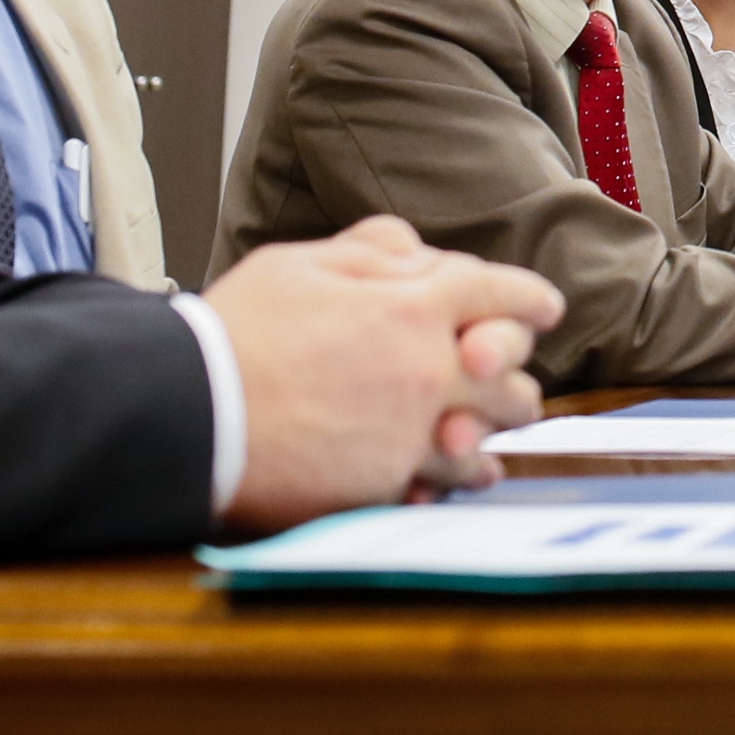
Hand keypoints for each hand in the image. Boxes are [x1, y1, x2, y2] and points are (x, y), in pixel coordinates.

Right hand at [206, 214, 564, 532]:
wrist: (191, 414)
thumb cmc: (237, 333)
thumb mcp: (303, 263)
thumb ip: (374, 249)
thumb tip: (419, 250)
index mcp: (416, 305)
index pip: (503, 294)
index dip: (529, 299)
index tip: (543, 308)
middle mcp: (429, 368)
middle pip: (511, 373)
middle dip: (512, 371)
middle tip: (503, 375)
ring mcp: (412, 431)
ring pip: (487, 436)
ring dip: (490, 431)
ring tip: (483, 435)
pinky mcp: (387, 484)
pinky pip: (442, 485)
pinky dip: (448, 479)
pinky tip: (444, 476)